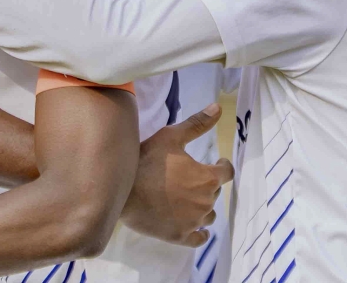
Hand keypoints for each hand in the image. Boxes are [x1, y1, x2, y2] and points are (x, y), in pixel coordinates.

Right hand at [121, 104, 233, 245]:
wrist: (120, 192)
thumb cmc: (145, 161)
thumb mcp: (170, 137)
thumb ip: (197, 124)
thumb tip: (218, 107)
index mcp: (207, 178)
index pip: (226, 173)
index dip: (221, 166)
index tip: (216, 162)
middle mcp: (206, 202)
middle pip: (213, 193)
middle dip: (205, 184)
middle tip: (187, 177)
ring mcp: (193, 222)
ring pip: (207, 215)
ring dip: (201, 207)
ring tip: (186, 199)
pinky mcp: (180, 236)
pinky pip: (199, 238)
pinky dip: (199, 233)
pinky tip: (193, 227)